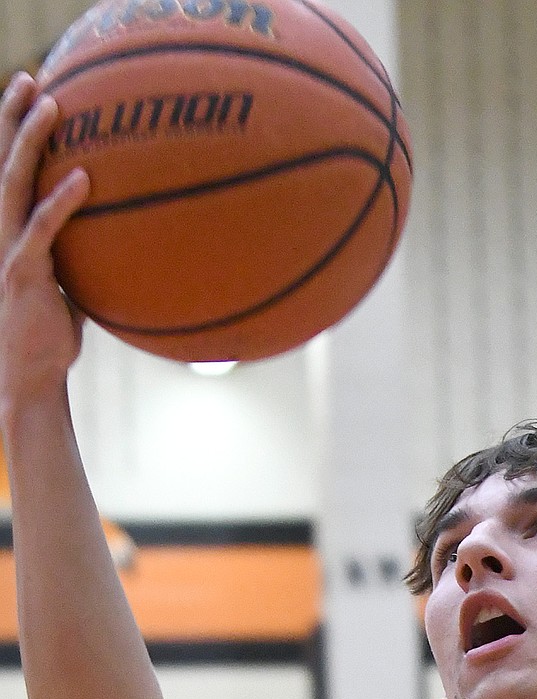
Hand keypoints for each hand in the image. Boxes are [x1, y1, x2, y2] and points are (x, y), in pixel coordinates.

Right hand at [0, 76, 88, 415]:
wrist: (31, 378)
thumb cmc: (52, 337)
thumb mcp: (69, 289)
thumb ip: (82, 260)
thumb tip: (121, 243)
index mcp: (10, 231)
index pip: (9, 170)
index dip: (14, 129)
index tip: (31, 91)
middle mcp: (2, 232)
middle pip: (3, 162)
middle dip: (13, 116)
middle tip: (31, 77)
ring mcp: (8, 249)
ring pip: (14, 182)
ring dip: (30, 141)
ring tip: (54, 105)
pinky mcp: (22, 273)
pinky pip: (43, 229)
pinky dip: (61, 201)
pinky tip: (82, 178)